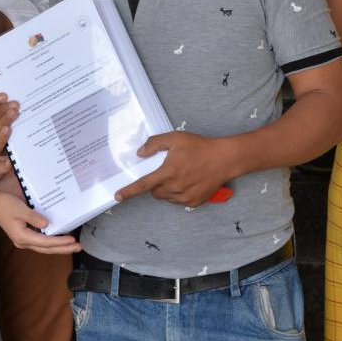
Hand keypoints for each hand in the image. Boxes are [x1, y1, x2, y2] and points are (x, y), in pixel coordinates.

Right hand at [0, 189, 80, 254]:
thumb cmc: (5, 205)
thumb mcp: (21, 209)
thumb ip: (34, 217)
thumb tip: (47, 224)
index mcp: (23, 237)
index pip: (46, 242)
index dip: (60, 242)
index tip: (72, 241)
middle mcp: (23, 241)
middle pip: (47, 248)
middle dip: (64, 249)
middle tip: (78, 247)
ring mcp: (23, 240)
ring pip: (44, 247)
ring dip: (59, 246)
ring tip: (72, 245)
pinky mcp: (24, 235)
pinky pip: (41, 241)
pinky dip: (52, 241)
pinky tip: (59, 238)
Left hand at [115, 132, 232, 206]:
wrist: (224, 159)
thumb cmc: (199, 146)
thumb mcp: (175, 138)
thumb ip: (155, 144)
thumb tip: (140, 153)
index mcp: (168, 173)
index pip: (143, 185)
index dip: (129, 191)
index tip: (117, 196)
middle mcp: (174, 188)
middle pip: (155, 192)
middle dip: (155, 184)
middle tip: (166, 171)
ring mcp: (185, 198)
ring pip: (166, 198)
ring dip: (166, 189)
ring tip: (180, 174)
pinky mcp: (194, 202)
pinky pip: (179, 201)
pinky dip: (178, 194)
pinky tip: (189, 181)